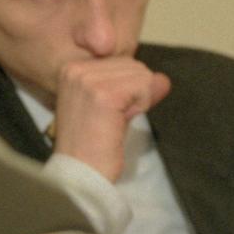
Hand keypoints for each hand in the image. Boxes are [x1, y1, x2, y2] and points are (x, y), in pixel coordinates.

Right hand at [52, 57, 169, 181]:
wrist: (79, 172)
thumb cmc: (92, 144)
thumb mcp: (113, 107)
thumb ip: (136, 88)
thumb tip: (162, 79)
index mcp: (71, 68)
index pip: (122, 60)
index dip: (125, 88)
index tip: (105, 111)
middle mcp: (75, 69)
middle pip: (134, 64)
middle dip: (133, 93)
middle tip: (110, 119)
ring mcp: (88, 80)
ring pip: (141, 75)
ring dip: (137, 101)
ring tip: (112, 121)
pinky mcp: (104, 95)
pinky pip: (143, 87)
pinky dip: (139, 106)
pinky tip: (118, 122)